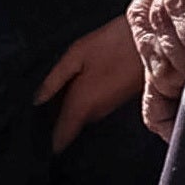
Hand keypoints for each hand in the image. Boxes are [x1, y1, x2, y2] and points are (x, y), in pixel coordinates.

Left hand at [35, 8, 149, 149]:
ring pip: (79, 118)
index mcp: (82, 104)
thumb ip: (55, 79)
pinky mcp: (114, 102)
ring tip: (50, 99)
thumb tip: (37, 101)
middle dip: (52, 124)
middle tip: (33, 113)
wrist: (152, 41)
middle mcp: (95, 113)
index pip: (61, 137)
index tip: (32, 143)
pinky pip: (90, 109)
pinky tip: (73, 88)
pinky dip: (80, 104)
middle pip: (68, 128)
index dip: (46, 143)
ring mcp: (107, 109)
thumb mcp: (76, 54)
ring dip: (66, 112)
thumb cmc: (113, 43)